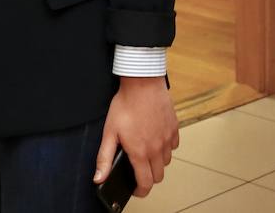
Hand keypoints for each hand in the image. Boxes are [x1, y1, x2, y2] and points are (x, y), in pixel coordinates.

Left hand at [95, 77, 178, 197]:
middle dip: (148, 177)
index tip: (135, 190)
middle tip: (138, 170)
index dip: (140, 191)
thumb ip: (104, 157)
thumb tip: (99, 178)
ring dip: (157, 162)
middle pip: (158, 176)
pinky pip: (173, 146)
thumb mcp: (109, 132)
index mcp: (140, 152)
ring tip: (145, 152)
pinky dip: (165, 148)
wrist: (143, 84)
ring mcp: (168, 139)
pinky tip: (155, 138)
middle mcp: (157, 149)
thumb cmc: (124, 106)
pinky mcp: (174, 129)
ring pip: (166, 162)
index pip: (145, 183)